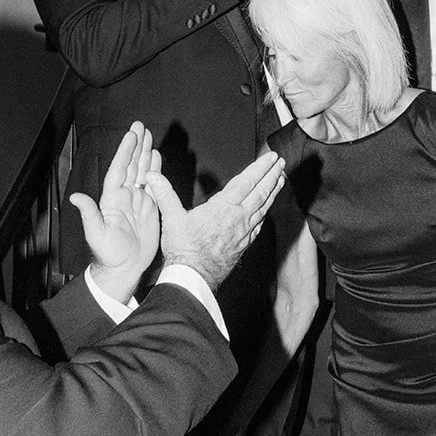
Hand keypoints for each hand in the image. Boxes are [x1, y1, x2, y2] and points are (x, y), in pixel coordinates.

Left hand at [74, 121, 160, 296]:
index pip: (119, 169)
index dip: (125, 152)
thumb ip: (89, 214)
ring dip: (146, 154)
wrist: (124, 268)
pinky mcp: (149, 209)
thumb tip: (75, 198)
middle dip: (137, 145)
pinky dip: (155, 170)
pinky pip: (153, 185)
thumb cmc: (108, 254)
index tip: (131, 135)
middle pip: (131, 165)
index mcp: (112, 199)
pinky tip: (156, 159)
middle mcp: (124, 196)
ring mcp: (137, 201)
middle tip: (141, 126)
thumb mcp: (96, 234)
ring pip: (142, 171)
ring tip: (150, 136)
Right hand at [151, 150, 284, 290]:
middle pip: (261, 192)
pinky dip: (265, 213)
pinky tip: (266, 210)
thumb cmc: (184, 250)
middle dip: (272, 175)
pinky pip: (259, 224)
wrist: (194, 277)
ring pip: (263, 207)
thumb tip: (153, 177)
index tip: (270, 158)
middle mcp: (238, 218)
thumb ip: (164, 194)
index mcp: (223, 208)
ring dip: (273, 192)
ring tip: (281, 180)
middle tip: (282, 163)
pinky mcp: (243, 243)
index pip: (246, 182)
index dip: (260, 168)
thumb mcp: (172, 218)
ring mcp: (243, 232)